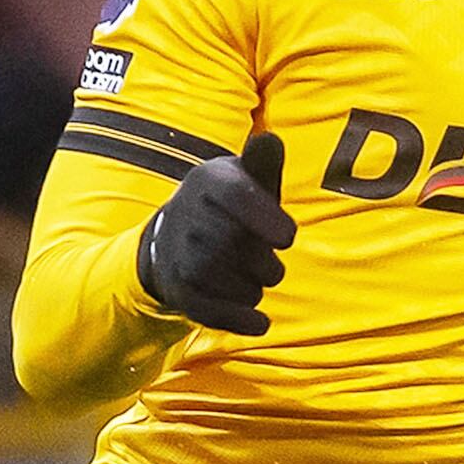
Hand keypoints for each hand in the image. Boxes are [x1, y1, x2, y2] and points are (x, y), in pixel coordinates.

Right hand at [133, 132, 291, 335]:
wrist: (177, 235)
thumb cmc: (230, 204)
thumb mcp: (245, 179)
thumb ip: (263, 164)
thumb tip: (271, 141)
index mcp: (208, 180)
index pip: (238, 196)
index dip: (267, 220)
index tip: (287, 238)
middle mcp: (187, 214)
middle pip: (236, 246)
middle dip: (265, 264)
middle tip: (268, 265)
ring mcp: (178, 253)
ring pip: (226, 281)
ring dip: (254, 290)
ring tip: (256, 281)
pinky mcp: (178, 289)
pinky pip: (210, 312)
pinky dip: (240, 321)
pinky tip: (259, 323)